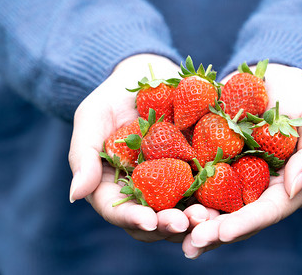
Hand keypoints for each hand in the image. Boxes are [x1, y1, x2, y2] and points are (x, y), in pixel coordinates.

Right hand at [68, 54, 211, 241]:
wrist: (149, 75)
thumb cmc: (113, 97)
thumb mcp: (92, 118)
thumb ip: (82, 156)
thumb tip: (75, 196)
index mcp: (115, 185)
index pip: (120, 210)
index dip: (133, 219)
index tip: (149, 222)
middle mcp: (145, 190)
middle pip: (155, 219)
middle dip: (169, 225)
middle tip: (186, 223)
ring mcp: (172, 182)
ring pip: (182, 210)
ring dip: (196, 219)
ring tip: (209, 216)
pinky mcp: (197, 168)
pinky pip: (207, 187)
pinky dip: (216, 195)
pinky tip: (226, 195)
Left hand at [182, 63, 301, 257]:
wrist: (269, 78)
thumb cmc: (300, 98)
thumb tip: (295, 186)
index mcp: (284, 186)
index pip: (267, 211)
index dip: (245, 223)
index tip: (223, 233)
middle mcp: (255, 188)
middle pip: (235, 216)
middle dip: (212, 231)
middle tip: (189, 243)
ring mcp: (231, 175)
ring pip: (211, 203)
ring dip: (190, 219)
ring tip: (168, 228)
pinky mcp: (210, 159)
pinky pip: (193, 176)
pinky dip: (176, 189)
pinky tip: (156, 199)